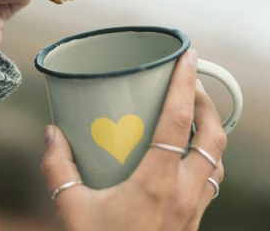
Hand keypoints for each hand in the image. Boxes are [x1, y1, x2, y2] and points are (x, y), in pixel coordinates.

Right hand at [41, 50, 226, 230]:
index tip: (188, 55)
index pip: (179, 121)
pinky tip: (186, 155)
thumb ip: (58, 167)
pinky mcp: (194, 221)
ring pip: (218, 159)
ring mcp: (195, 209)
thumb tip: (51, 132)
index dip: (186, 83)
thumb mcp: (71, 209)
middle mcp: (185, 193)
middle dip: (207, 102)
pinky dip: (207, 157)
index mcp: (158, 183)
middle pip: (213, 137)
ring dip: (211, 130)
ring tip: (193, 112)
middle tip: (190, 82)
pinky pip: (212, 179)